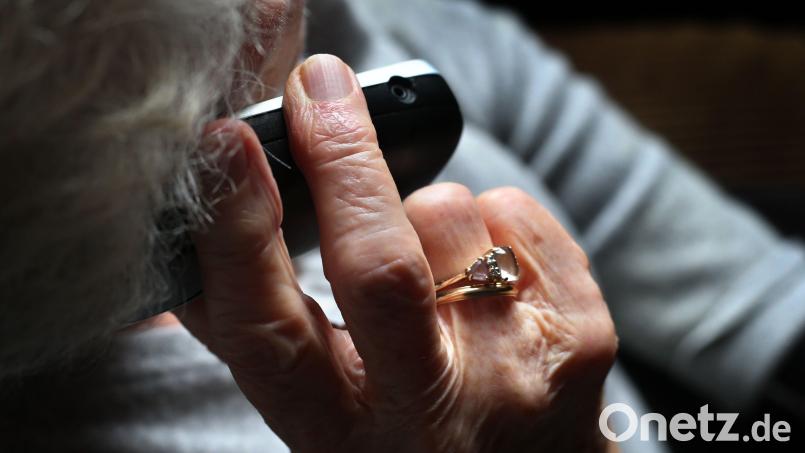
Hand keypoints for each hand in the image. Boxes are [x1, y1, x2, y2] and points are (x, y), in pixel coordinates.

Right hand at [178, 54, 616, 452]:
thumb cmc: (410, 437)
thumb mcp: (324, 411)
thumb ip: (262, 335)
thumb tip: (190, 245)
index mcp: (343, 432)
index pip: (274, 334)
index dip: (241, 236)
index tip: (227, 148)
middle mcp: (435, 412)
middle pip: (382, 269)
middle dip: (343, 160)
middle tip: (321, 90)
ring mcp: (519, 373)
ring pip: (449, 213)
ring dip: (422, 210)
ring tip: (431, 267)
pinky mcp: (581, 335)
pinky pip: (512, 208)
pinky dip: (486, 217)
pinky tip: (488, 273)